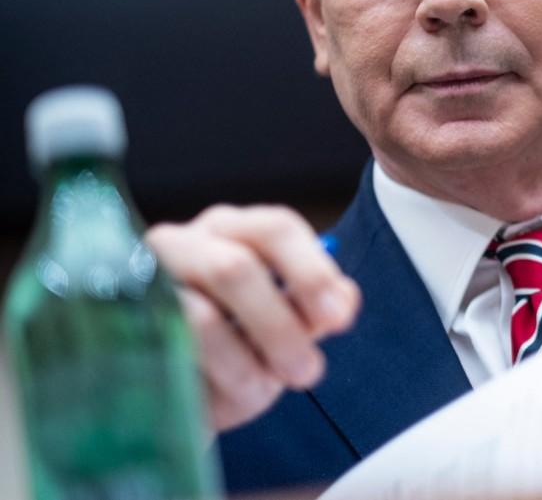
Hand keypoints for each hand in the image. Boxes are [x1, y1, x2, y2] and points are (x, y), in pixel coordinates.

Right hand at [145, 204, 360, 431]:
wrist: (167, 389)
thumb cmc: (235, 347)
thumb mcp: (283, 326)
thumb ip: (316, 310)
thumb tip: (342, 303)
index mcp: (231, 230)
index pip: (276, 228)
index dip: (312, 273)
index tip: (339, 319)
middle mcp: (182, 243)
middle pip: (235, 268)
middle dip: (279, 327)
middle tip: (307, 372)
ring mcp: (140, 285)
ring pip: (200, 319)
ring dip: (245, 365)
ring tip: (264, 391)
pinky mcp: (117, 332)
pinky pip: (166, 361)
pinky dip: (204, 383)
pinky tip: (220, 395)